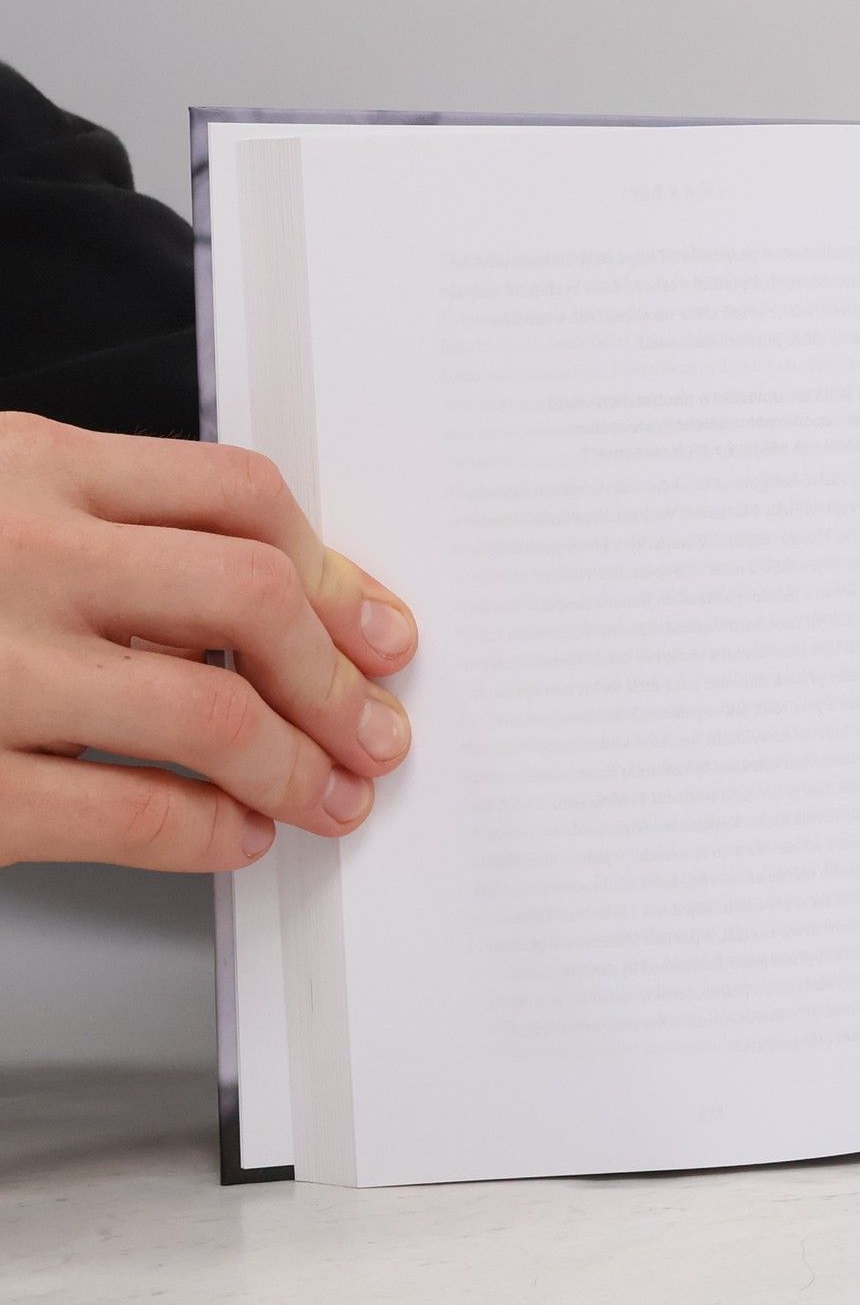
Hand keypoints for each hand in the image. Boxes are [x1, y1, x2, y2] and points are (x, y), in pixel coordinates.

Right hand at [0, 413, 416, 871]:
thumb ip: (103, 532)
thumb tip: (277, 606)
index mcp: (28, 467)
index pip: (239, 495)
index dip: (335, 572)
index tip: (378, 630)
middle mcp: (15, 550)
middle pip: (251, 592)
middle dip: (337, 673)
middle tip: (374, 725)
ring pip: (211, 708)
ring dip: (297, 764)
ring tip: (330, 795)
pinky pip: (130, 808)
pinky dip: (208, 832)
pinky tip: (234, 836)